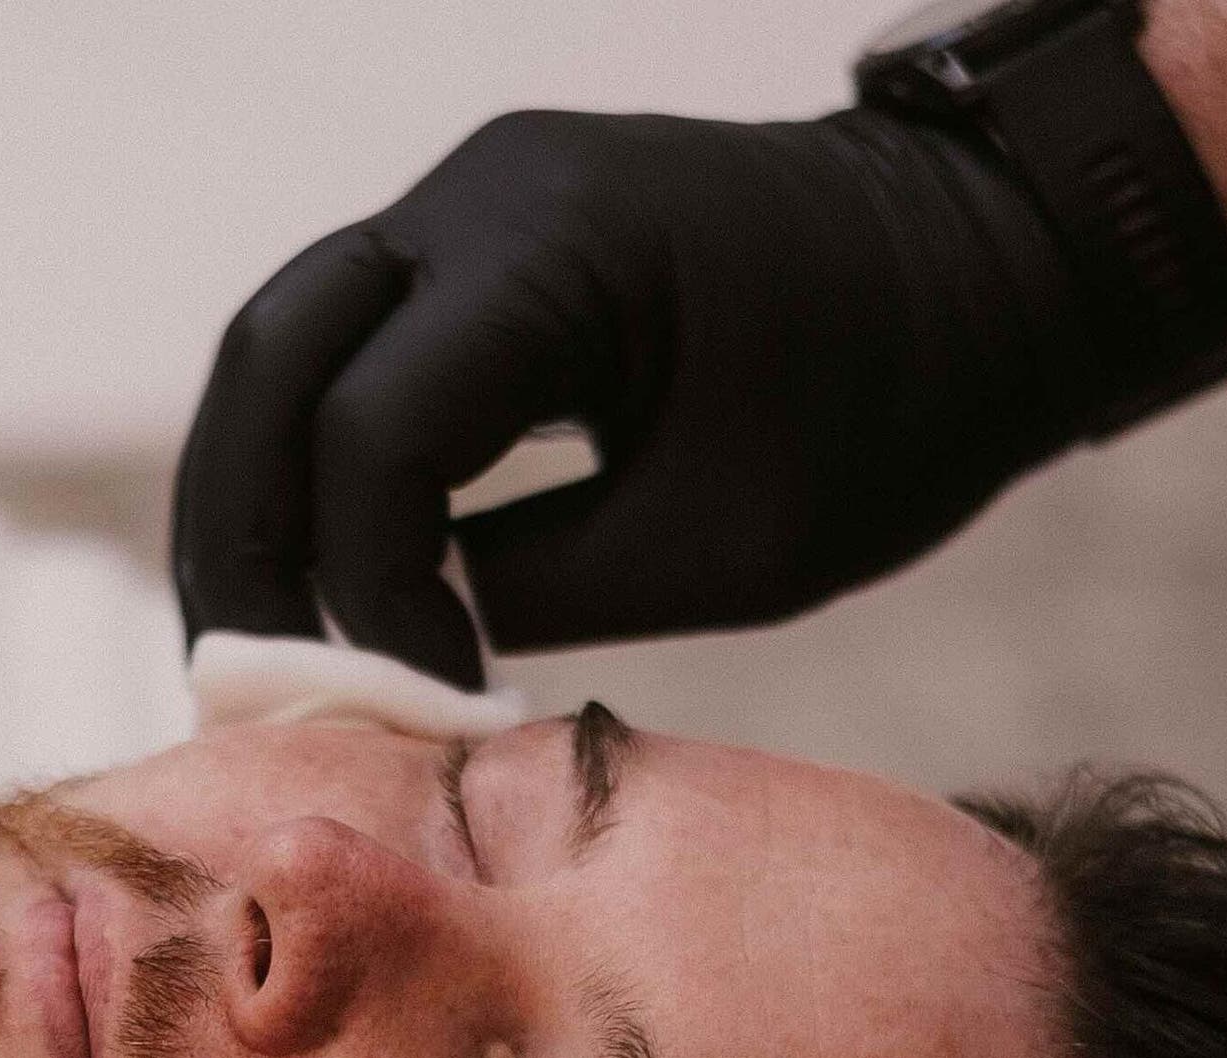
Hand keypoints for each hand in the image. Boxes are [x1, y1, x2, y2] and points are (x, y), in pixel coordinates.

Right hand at [171, 107, 1108, 688]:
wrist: (988, 268)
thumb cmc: (893, 405)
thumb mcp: (727, 542)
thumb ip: (538, 591)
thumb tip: (390, 662)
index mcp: (555, 240)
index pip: (373, 429)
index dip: (362, 587)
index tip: (411, 697)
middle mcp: (481, 191)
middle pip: (271, 360)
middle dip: (239, 533)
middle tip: (238, 682)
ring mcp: (473, 202)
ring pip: (284, 345)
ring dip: (255, 493)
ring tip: (260, 640)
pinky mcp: (486, 242)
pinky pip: (351, 344)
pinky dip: (318, 457)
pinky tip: (328, 573)